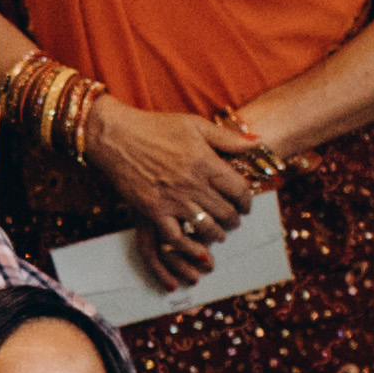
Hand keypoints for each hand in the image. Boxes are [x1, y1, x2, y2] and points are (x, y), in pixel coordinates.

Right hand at [88, 96, 267, 287]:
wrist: (115, 136)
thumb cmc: (155, 127)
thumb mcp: (195, 124)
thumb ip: (227, 137)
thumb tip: (258, 143)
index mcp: (206, 161)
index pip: (239, 189)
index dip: (247, 201)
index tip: (245, 205)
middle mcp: (192, 183)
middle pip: (226, 211)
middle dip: (234, 220)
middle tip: (234, 221)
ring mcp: (172, 199)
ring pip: (206, 227)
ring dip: (217, 234)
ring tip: (218, 234)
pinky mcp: (153, 211)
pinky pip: (177, 238)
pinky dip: (190, 247)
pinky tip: (197, 248)